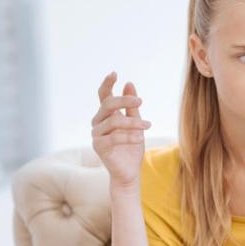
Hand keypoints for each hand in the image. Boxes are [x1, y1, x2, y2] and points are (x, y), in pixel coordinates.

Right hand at [91, 72, 151, 189]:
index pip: (103, 95)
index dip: (107, 84)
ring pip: (113, 121)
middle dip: (124, 100)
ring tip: (148, 125)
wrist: (130, 171)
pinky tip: (140, 137)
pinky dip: (128, 136)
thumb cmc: (132, 147)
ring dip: (132, 122)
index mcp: (106, 115)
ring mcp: (96, 135)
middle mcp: (98, 122)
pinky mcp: (99, 147)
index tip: (115, 73)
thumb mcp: (136, 124)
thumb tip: (129, 83)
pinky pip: (114, 138)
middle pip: (108, 104)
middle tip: (141, 101)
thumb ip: (132, 106)